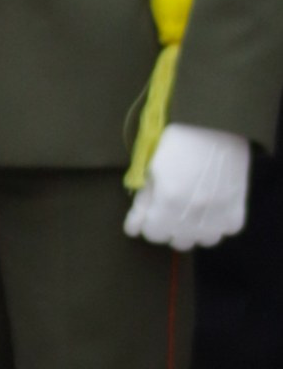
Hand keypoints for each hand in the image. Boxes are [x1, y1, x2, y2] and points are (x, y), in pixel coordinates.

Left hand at [126, 122, 250, 251]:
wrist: (216, 127)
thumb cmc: (178, 142)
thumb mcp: (151, 167)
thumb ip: (142, 202)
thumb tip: (132, 230)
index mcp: (168, 201)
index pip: (152, 234)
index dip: (148, 223)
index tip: (150, 213)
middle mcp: (194, 215)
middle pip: (177, 242)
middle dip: (169, 228)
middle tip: (170, 208)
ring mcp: (218, 217)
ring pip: (202, 241)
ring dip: (193, 230)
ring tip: (192, 210)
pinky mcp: (237, 213)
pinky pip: (224, 231)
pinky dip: (217, 224)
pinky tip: (212, 208)